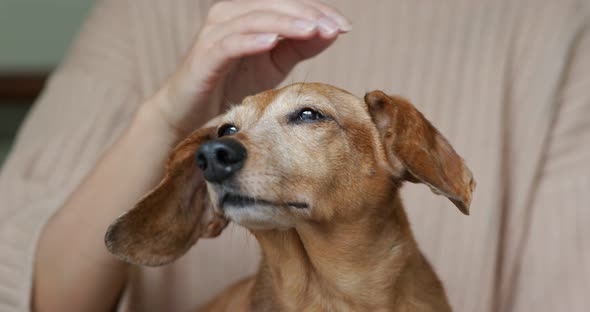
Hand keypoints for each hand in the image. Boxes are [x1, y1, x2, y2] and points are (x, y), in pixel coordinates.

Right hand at [148, 0, 350, 135]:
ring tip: (312, 30)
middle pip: (273, 5)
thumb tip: (332, 31)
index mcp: (248, 12)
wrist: (192, 113)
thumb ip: (299, 46)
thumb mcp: (274, 64)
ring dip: (286, 24)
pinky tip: (273, 43)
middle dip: (308, 15)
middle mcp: (230, 14)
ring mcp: (215, 33)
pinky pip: (231, 43)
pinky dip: (253, 41)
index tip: (345, 26)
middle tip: (335, 27)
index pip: (287, 4)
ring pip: (255, 19)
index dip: (317, 11)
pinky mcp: (205, 55)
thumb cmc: (233, 84)